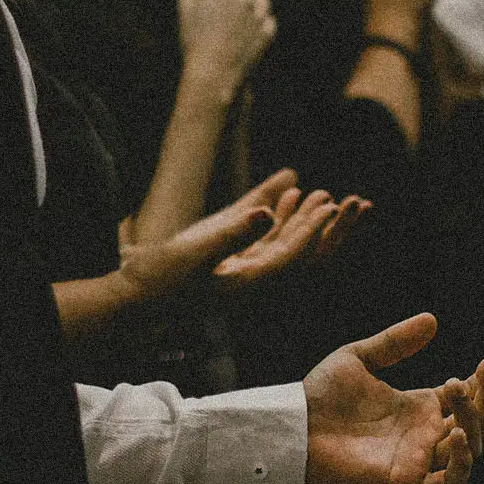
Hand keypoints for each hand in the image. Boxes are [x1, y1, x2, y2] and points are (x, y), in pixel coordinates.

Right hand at [110, 170, 366, 300]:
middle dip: (323, 227)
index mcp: (251, 283)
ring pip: (281, 238)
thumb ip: (232, 233)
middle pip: (298, 250)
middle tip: (352, 203)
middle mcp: (252, 277)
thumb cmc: (159, 280)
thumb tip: (267, 214)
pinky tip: (285, 184)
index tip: (333, 207)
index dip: (314, 231)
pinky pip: (258, 231)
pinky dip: (273, 208)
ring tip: (321, 190)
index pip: (293, 256)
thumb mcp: (194, 253)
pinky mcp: (225, 256)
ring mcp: (239, 266)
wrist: (131, 298)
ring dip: (302, 215)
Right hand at [172, 0, 276, 105]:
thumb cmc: (194, 40)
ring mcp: (259, 15)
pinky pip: (268, 20)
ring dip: (249, 6)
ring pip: (259, 0)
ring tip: (234, 21)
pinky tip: (245, 35)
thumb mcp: (185, 8)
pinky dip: (259, 25)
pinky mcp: (268, 32)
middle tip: (220, 8)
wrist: (214, 75)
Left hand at [303, 313, 483, 483]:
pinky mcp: (406, 483)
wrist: (293, 428)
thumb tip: (433, 320)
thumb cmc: (320, 396)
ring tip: (456, 391)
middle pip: (477, 419)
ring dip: (475, 420)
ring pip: (470, 447)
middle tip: (482, 367)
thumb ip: (395, 343)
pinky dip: (463, 463)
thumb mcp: (359, 358)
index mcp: (419, 408)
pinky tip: (457, 433)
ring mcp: (418, 460)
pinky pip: (450, 483)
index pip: (467, 394)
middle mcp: (424, 435)